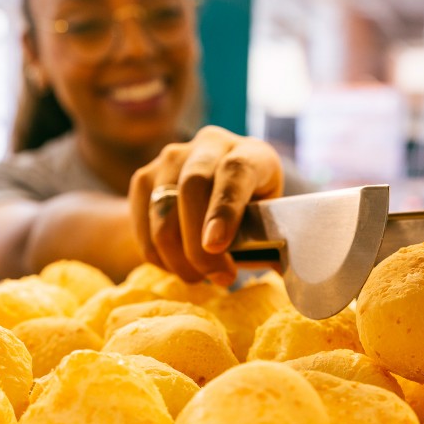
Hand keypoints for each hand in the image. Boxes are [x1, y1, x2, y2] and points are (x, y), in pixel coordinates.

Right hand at [129, 126, 283, 285]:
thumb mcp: (271, 221)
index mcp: (252, 153)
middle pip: (192, 187)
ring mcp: (173, 157)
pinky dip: (156, 253)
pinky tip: (177, 266)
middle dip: (197, 243)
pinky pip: (142, 221)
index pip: (235, 172)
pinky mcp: (146, 176)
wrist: (217, 192)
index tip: (217, 246)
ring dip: (176, 255)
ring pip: (162, 208)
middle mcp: (211, 145)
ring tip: (198, 278)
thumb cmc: (253, 214)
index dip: (224, 209)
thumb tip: (281, 271)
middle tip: (217, 277)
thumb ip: (272, 241)